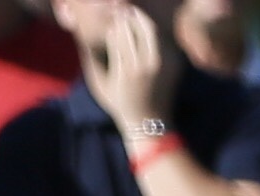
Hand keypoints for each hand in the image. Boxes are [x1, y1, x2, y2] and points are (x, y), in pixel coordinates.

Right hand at [87, 2, 178, 130]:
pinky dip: (152, 31)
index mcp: (125, 70)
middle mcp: (145, 64)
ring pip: (150, 30)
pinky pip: (162, 39)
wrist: (148, 120)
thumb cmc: (119, 104)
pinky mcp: (174, 61)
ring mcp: (162, 62)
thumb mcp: (100, 86)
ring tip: (133, 13)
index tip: (110, 18)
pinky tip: (145, 27)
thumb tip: (85, 38)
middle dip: (126, 17)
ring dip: (140, 18)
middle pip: (135, 29)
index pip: (118, 36)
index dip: (113, 25)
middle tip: (120, 8)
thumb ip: (92, 61)